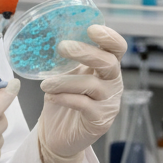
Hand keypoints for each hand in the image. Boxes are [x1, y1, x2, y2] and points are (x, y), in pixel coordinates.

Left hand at [36, 25, 125, 162]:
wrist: (58, 134)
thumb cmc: (63, 99)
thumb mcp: (65, 73)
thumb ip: (66, 58)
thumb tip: (49, 35)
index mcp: (107, 67)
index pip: (117, 48)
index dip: (109, 37)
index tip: (91, 28)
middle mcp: (113, 83)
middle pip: (108, 63)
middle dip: (85, 52)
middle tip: (62, 47)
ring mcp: (108, 103)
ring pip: (91, 85)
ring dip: (64, 81)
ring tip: (45, 83)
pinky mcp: (100, 121)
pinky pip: (83, 105)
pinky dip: (64, 97)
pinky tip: (50, 96)